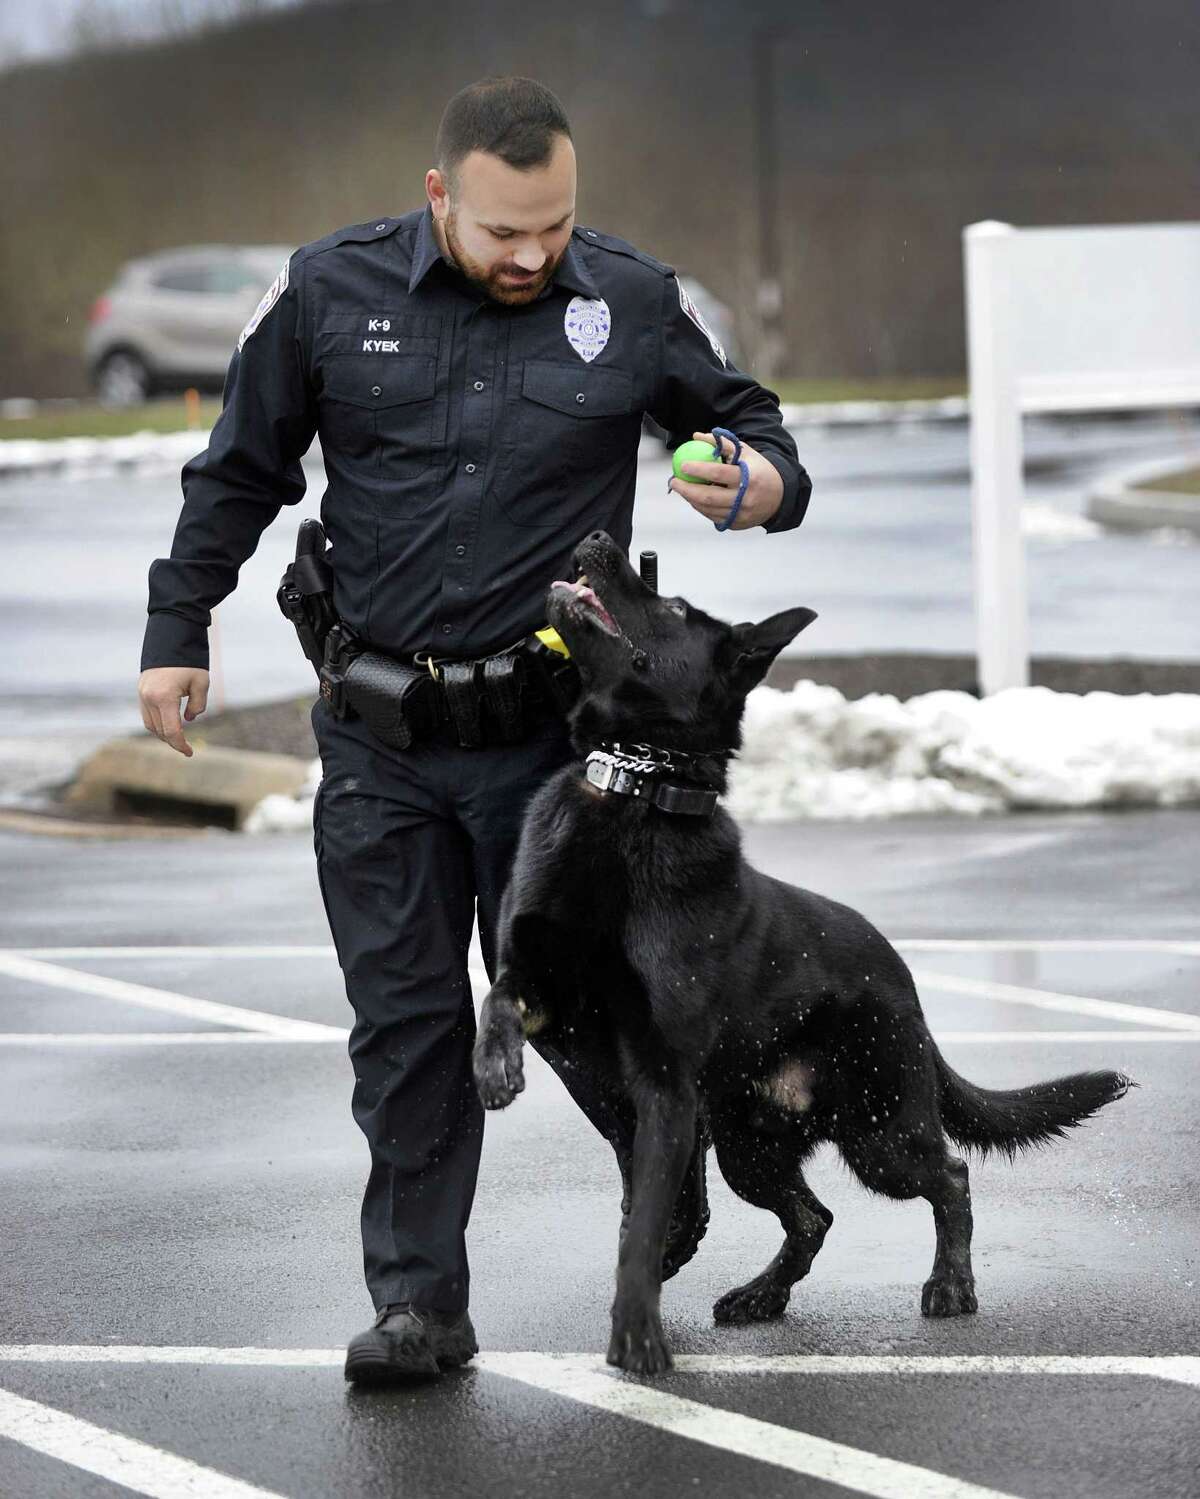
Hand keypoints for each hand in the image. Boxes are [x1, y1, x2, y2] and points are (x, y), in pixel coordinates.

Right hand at [138, 666, 209, 756]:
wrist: (170, 638)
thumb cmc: (189, 661)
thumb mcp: (201, 683)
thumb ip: (198, 705)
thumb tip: (188, 719)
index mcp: (164, 698)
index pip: (171, 731)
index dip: (181, 745)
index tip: (190, 753)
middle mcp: (149, 698)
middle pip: (159, 731)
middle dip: (173, 741)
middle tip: (187, 748)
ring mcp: (142, 694)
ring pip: (150, 725)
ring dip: (163, 733)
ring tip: (178, 737)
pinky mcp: (141, 691)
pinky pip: (147, 714)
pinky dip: (157, 723)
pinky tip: (169, 724)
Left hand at [667, 430, 783, 529]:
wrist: (780, 496)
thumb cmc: (758, 469)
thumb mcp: (745, 452)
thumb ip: (721, 444)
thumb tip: (696, 437)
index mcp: (749, 478)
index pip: (718, 473)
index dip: (698, 469)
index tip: (682, 465)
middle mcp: (744, 499)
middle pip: (709, 497)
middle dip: (686, 489)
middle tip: (674, 481)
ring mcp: (740, 514)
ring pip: (708, 509)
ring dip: (690, 499)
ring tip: (681, 488)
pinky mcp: (737, 524)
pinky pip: (712, 516)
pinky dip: (700, 507)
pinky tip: (693, 498)